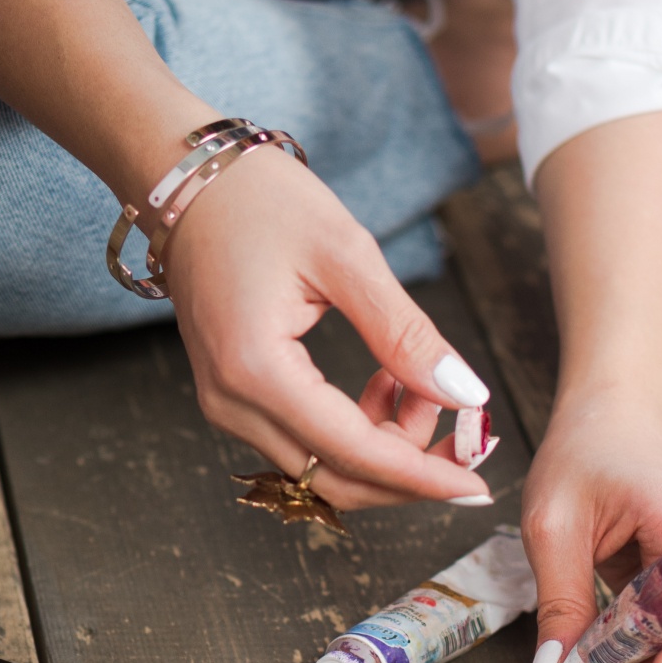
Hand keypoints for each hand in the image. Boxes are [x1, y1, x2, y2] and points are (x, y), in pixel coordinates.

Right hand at [162, 145, 494, 509]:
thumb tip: (464, 393)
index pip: (353, 453)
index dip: (421, 476)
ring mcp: (226, 405)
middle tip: (464, 433)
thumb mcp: (346, 255)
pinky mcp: (233, 397)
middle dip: (408, 470)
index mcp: (256, 370)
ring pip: (321, 467)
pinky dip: (356, 430)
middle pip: (335, 479)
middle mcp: (231, 403)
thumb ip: (405, 333)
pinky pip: (304, 441)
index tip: (477, 483)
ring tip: (418, 381)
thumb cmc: (257, 199)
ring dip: (384, 446)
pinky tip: (385, 381)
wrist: (184, 178)